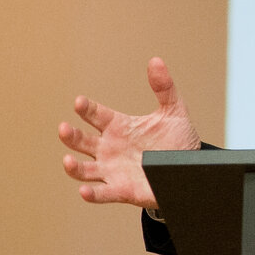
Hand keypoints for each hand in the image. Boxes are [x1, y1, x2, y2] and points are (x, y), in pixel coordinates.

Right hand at [58, 57, 203, 208]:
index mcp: (118, 126)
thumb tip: (156, 61)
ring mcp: (112, 170)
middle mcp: (109, 148)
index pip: (95, 115)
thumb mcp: (174, 111)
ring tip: (68, 161)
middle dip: (70, 136)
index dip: (86, 108)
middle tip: (64, 128)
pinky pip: (102, 193)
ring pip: (83, 170)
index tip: (80, 102)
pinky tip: (84, 191)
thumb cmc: (177, 140)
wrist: (190, 169)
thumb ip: (164, 88)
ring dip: (73, 167)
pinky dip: (91, 194)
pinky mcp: (121, 190)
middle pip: (81, 141)